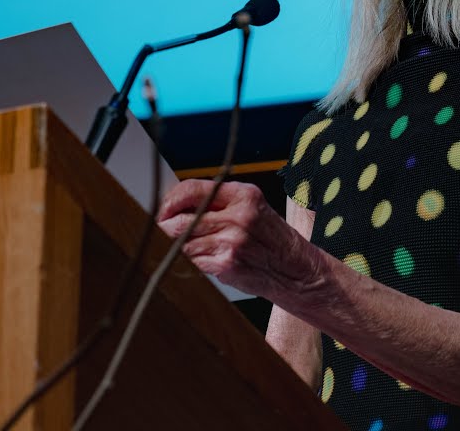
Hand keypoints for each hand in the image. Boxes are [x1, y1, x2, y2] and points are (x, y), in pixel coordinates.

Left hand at [156, 179, 321, 299]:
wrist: (296, 269)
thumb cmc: (271, 238)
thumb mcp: (251, 207)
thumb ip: (217, 202)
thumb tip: (174, 205)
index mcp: (243, 195)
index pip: (192, 189)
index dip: (170, 201)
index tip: (163, 210)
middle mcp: (238, 216)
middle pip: (181, 220)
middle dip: (166, 228)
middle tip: (164, 231)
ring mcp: (232, 241)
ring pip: (183, 243)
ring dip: (179, 247)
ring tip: (191, 247)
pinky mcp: (227, 264)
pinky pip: (194, 261)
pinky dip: (193, 262)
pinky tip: (206, 259)